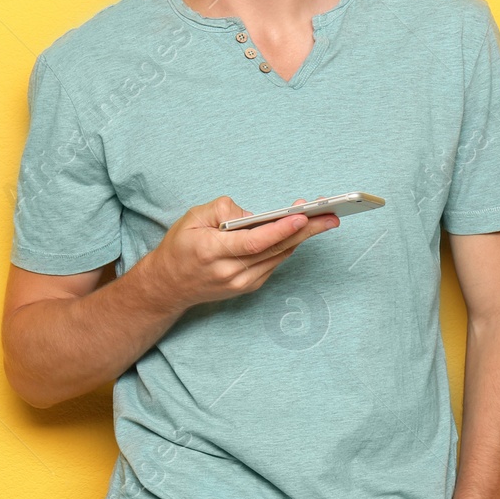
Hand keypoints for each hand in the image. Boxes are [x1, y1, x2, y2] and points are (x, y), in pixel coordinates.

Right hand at [132, 196, 338, 314]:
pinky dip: (288, 246)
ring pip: (279, 257)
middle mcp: (230, 272)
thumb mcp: (192, 218)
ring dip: (302, 237)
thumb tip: (255, 215)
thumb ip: (223, 211)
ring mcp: (241, 283)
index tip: (302, 216)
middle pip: (275, 250)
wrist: (168, 286)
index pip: (254, 242)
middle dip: (306, 231)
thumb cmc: (180, 247)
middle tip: (331, 216)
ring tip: (323, 219)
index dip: (280, 229)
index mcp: (213, 252)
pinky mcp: (249, 287)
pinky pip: (274, 263)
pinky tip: (301, 232)